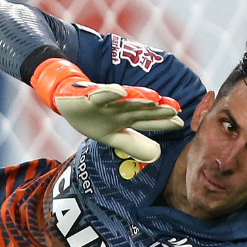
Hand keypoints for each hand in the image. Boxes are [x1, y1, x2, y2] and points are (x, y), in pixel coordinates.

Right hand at [30, 58, 183, 162]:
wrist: (65, 98)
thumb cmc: (91, 117)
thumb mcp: (112, 136)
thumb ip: (132, 143)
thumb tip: (157, 154)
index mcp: (125, 117)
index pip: (148, 120)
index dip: (163, 122)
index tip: (181, 123)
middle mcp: (120, 107)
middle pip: (141, 108)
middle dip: (157, 109)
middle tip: (175, 108)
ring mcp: (106, 101)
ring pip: (125, 99)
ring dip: (139, 98)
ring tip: (154, 99)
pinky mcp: (90, 95)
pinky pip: (101, 94)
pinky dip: (110, 93)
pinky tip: (122, 92)